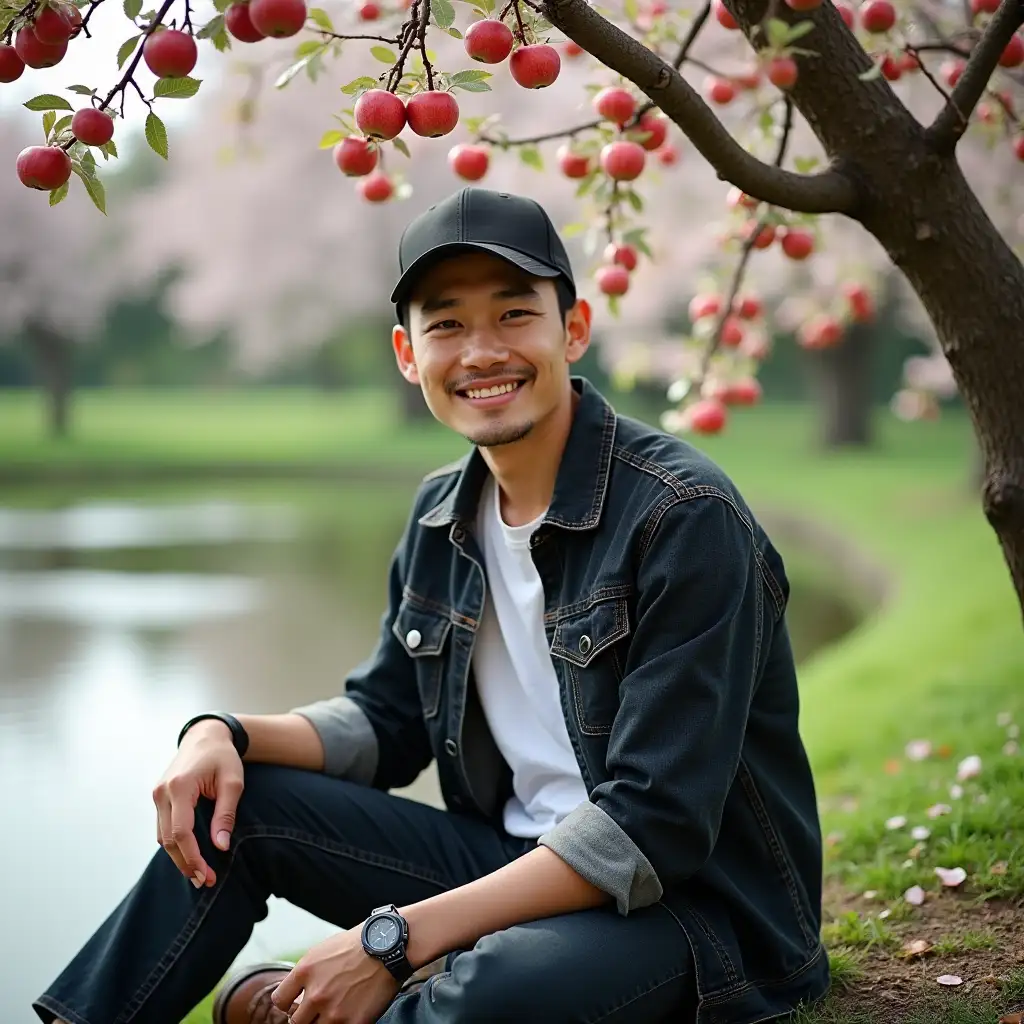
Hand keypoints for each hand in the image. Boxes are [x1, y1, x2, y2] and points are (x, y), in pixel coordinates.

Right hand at [151, 719, 243, 887]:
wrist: (206, 735)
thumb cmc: (223, 756)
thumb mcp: (233, 781)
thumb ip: (226, 813)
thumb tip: (221, 846)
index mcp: (180, 786)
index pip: (181, 832)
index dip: (192, 857)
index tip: (208, 874)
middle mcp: (162, 792)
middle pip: (167, 839)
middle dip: (185, 863)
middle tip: (206, 880)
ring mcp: (157, 794)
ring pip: (162, 836)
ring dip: (179, 857)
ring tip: (200, 872)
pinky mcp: (159, 797)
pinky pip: (163, 827)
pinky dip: (175, 843)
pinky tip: (190, 854)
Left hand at [272, 928, 399, 1023]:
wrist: (390, 946)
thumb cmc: (360, 943)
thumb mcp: (325, 949)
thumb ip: (308, 971)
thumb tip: (299, 990)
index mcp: (305, 971)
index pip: (280, 1001)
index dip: (288, 1004)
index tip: (296, 1004)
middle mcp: (315, 993)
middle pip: (296, 1022)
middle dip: (306, 1016)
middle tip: (319, 1009)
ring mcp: (334, 1011)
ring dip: (324, 1022)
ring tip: (338, 1010)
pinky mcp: (353, 1022)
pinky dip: (345, 1023)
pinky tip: (353, 1012)